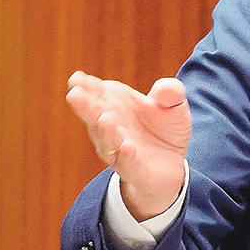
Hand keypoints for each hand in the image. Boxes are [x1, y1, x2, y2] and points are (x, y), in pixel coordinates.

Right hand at [65, 71, 189, 220]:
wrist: (172, 166)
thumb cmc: (165, 130)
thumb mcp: (174, 106)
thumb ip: (171, 93)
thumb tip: (164, 89)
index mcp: (115, 104)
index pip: (97, 93)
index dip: (86, 87)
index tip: (76, 79)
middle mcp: (111, 127)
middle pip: (94, 116)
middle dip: (85, 106)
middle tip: (75, 94)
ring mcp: (118, 150)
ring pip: (107, 141)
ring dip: (105, 130)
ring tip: (104, 118)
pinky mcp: (133, 170)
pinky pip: (127, 163)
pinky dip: (125, 155)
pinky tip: (126, 146)